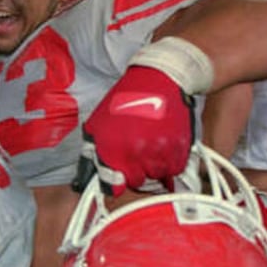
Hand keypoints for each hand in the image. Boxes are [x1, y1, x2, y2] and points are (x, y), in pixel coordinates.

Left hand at [81, 66, 194, 195]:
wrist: (159, 79)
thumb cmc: (126, 99)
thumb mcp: (98, 123)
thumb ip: (93, 151)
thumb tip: (88, 176)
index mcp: (112, 149)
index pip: (112, 187)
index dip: (114, 182)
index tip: (117, 178)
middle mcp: (135, 154)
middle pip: (136, 183)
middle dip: (135, 171)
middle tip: (136, 152)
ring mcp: (159, 153)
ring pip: (157, 177)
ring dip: (154, 166)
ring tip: (150, 144)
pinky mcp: (179, 149)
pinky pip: (175, 169)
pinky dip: (171, 161)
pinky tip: (164, 144)